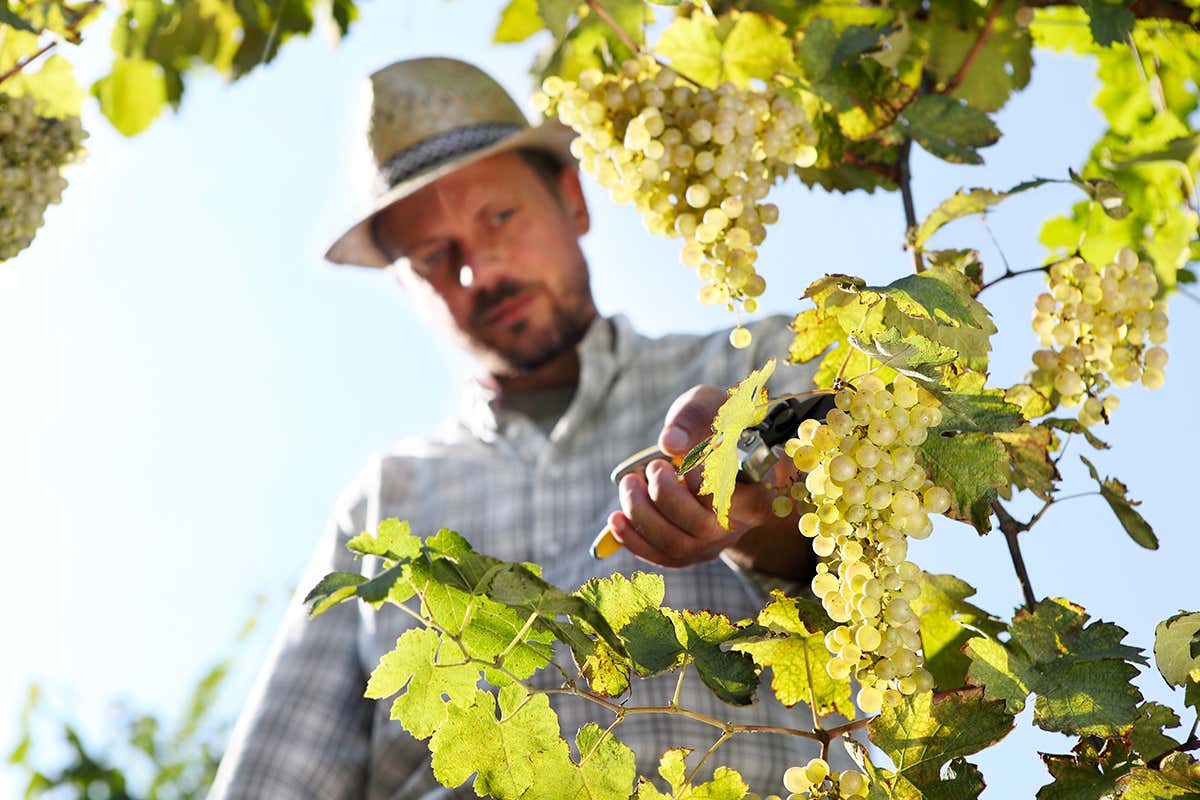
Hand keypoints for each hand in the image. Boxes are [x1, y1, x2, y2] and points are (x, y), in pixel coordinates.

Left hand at [606, 385, 773, 567]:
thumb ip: (693, 417)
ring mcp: (713, 543)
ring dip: (643, 515)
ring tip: (630, 484)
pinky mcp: (689, 552)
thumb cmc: (717, 425)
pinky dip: (633, 539)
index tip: (687, 461)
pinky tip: (616, 517)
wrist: (720, 450)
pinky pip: (659, 557)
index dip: (704, 482)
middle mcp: (738, 525)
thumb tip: (670, 442)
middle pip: (701, 526)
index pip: (734, 498)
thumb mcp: (710, 405)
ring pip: (676, 545)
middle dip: (666, 495)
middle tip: (653, 467)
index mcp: (757, 490)